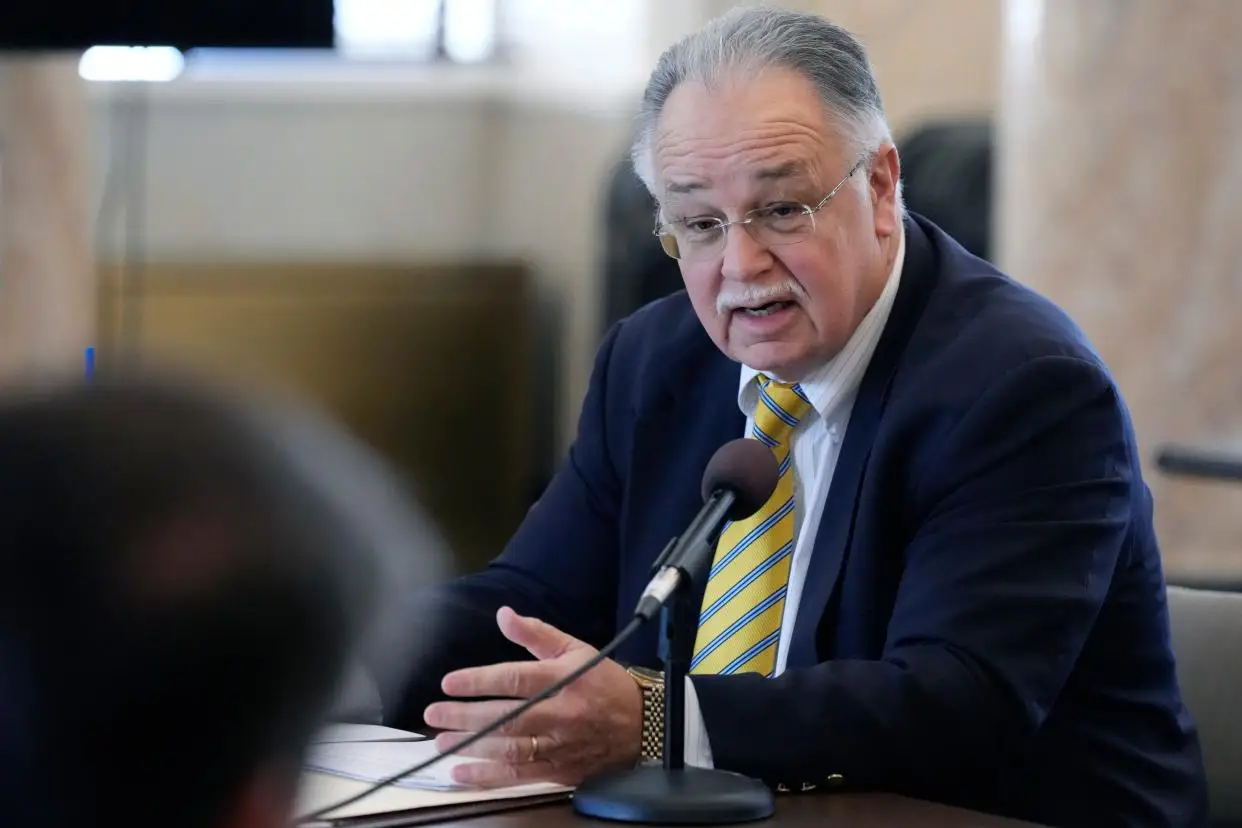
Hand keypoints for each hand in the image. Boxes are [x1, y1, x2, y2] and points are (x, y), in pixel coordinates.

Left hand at [423, 606, 641, 786]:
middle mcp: (560, 713)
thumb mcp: (575, 649)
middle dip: (465, 716)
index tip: (450, 682)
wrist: (642, 725)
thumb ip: (536, 633)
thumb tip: (504, 614)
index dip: (479, 681)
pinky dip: (489, 777)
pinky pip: (520, 776)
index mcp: (563, 679)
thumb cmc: (604, 683)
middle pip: (506, 716)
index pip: (515, 679)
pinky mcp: (559, 770)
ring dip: (472, 746)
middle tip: (434, 713)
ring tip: (442, 741)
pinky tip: (463, 771)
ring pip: (510, 748)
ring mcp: (559, 745)